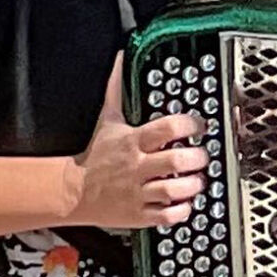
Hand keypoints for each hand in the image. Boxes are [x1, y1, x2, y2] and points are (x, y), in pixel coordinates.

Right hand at [71, 58, 209, 230]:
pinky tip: (186, 203)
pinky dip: (181, 211)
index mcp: (132, 141)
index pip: (167, 128)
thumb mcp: (107, 121)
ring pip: (174, 189)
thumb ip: (117, 91)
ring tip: (198, 181)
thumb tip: (119, 61)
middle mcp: (136, 166)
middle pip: (176, 160)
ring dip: (193, 185)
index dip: (190, 125)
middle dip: (197, 158)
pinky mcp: (138, 214)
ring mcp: (137, 192)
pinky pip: (166, 215)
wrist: (73, 192)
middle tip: (203, 156)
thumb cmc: (96, 156)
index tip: (200, 126)